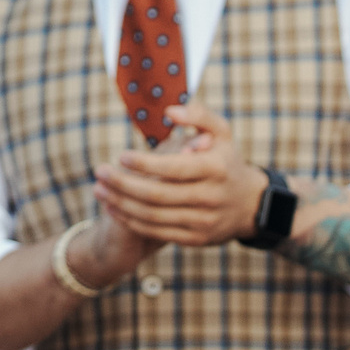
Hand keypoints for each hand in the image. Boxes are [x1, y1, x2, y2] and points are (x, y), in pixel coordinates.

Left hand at [92, 102, 265, 248]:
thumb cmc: (226, 161)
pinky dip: (131, 221)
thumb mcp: (221, 133)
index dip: (144, 164)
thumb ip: (199, 115)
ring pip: (153, 216)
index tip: (120, 156)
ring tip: (98, 189)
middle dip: (122, 184)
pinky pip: (156, 232)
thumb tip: (170, 111)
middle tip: (99, 172)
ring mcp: (204, 221)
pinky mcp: (195, 239)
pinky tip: (112, 207)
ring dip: (120, 203)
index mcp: (216, 169)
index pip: (173, 168)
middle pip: (157, 195)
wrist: (250, 204)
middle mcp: (211, 197)